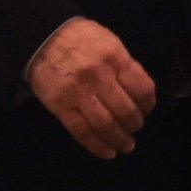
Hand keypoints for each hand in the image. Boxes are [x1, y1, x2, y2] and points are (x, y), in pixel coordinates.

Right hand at [26, 18, 156, 159]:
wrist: (43, 37)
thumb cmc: (81, 38)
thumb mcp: (109, 41)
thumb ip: (124, 65)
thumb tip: (139, 92)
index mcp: (115, 57)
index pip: (141, 88)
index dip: (148, 104)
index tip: (147, 109)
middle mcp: (99, 76)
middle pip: (125, 110)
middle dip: (134, 124)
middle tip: (135, 128)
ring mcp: (78, 93)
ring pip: (105, 125)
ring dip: (119, 139)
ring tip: (126, 145)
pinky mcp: (61, 107)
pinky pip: (82, 132)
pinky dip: (97, 146)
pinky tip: (108, 152)